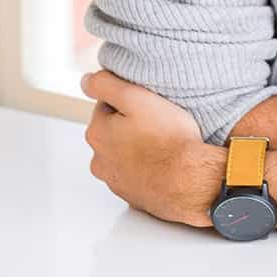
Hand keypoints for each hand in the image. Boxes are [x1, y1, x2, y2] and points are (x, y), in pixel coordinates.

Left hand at [80, 69, 222, 227]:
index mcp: (97, 133)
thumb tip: (87, 81)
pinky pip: (137, 174)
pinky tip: (165, 162)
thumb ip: (106, 84)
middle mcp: (100, 160)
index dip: (130, 100)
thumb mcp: (136, 98)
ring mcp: (116, 181)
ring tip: (164, 143)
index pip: (106, 106)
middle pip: (113, 131)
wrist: (189, 181)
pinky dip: (147, 167)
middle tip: (158, 122)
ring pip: (124, 154)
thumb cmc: (168, 141)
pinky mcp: (133, 195)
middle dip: (131, 125)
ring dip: (139, 147)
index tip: (148, 103)